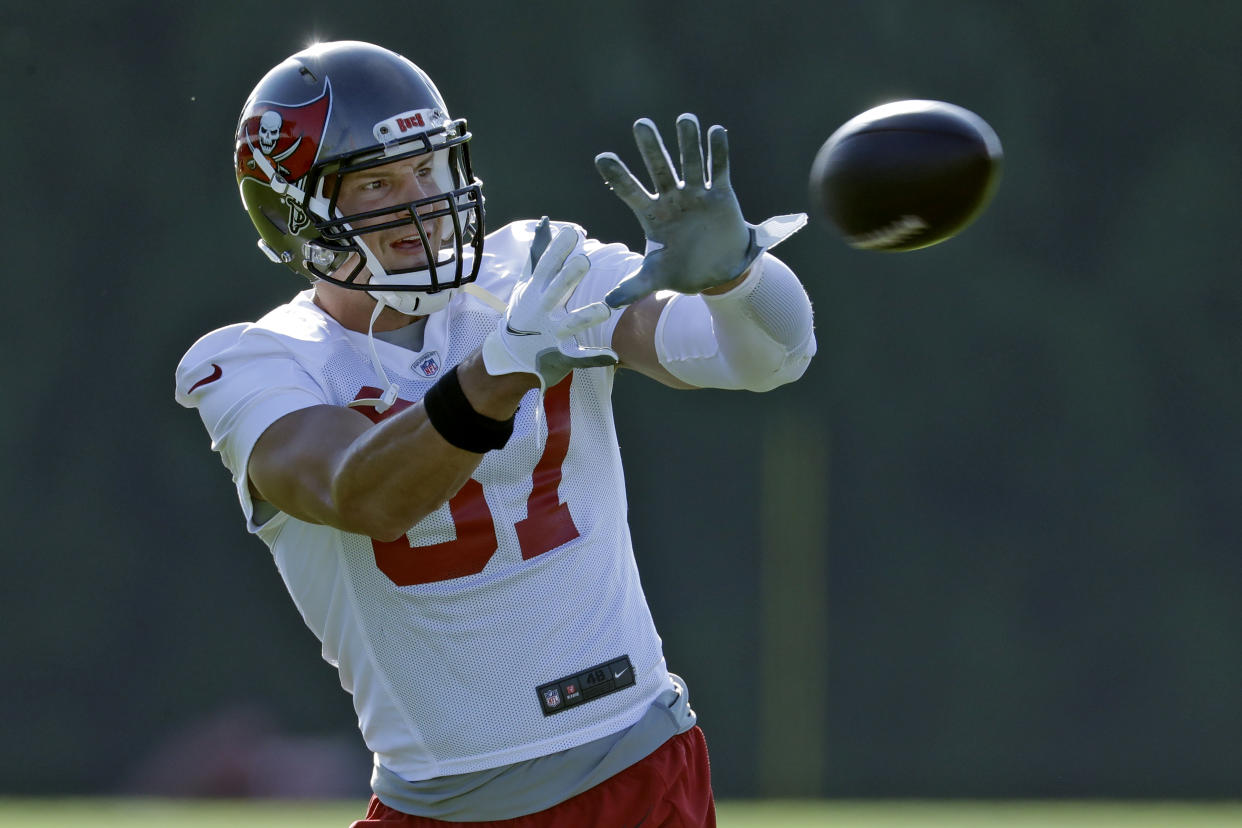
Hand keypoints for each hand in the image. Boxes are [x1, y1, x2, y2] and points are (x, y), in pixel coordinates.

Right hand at [481, 218, 617, 388]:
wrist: (510, 358)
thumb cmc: (523, 315)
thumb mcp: (526, 284)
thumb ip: (537, 254)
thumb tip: (545, 222)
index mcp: (535, 291)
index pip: (546, 267)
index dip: (557, 250)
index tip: (572, 232)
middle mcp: (542, 310)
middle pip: (556, 291)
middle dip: (568, 277)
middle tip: (585, 260)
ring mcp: (551, 334)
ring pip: (570, 324)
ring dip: (586, 317)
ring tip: (605, 309)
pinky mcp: (561, 355)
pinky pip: (579, 357)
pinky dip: (595, 357)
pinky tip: (613, 355)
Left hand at [596, 115, 808, 307]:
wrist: (718, 274)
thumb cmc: (682, 271)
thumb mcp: (656, 278)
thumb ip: (633, 286)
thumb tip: (607, 303)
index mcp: (651, 215)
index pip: (630, 191)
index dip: (618, 176)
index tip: (602, 158)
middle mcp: (672, 199)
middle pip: (659, 168)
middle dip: (651, 148)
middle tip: (641, 124)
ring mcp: (696, 194)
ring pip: (690, 163)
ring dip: (688, 142)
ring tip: (685, 120)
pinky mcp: (720, 195)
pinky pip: (719, 170)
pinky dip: (718, 152)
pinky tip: (716, 132)